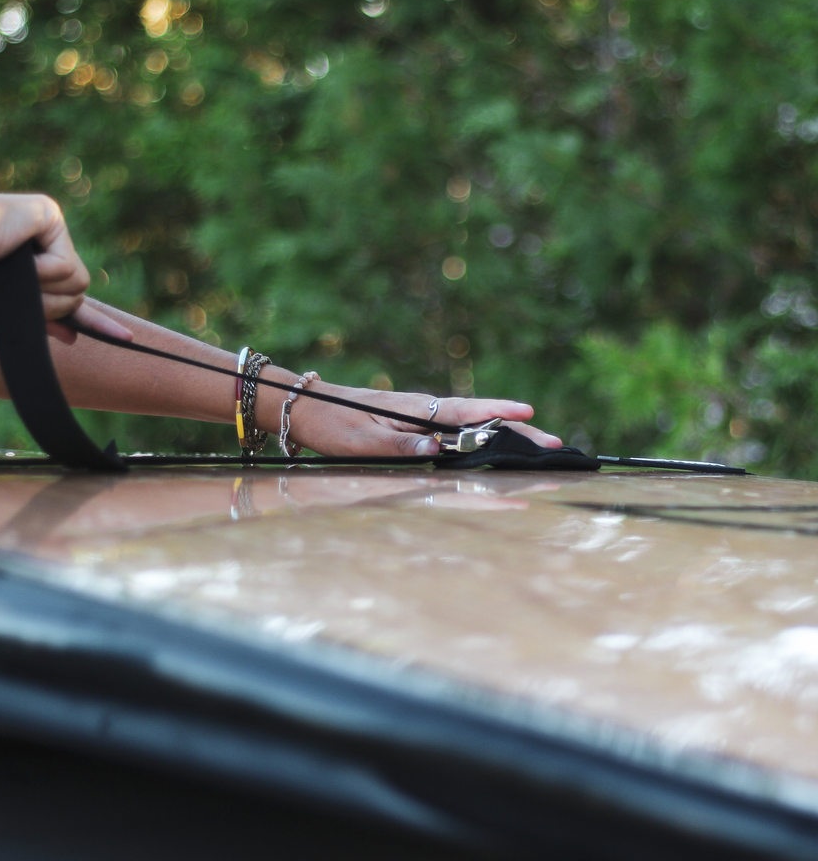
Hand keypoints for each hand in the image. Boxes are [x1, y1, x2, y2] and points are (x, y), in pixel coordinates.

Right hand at [0, 192, 131, 343]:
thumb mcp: (4, 309)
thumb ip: (42, 319)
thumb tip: (73, 337)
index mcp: (35, 266)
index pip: (73, 294)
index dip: (96, 320)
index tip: (123, 338)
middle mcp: (47, 244)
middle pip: (77, 294)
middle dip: (51, 305)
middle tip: (16, 290)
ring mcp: (50, 228)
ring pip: (78, 284)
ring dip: (44, 292)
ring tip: (12, 273)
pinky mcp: (50, 215)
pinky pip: (65, 267)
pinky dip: (40, 273)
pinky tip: (17, 256)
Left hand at [288, 385, 562, 456]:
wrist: (304, 409)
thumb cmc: (332, 424)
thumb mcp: (361, 441)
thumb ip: (399, 446)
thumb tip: (436, 450)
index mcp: (416, 409)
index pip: (467, 413)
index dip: (500, 416)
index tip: (532, 417)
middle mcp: (424, 411)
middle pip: (480, 423)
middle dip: (518, 434)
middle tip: (555, 446)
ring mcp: (420, 418)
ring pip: (471, 429)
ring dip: (504, 440)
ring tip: (538, 451)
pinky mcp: (412, 427)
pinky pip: (454, 435)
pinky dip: (479, 442)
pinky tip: (494, 449)